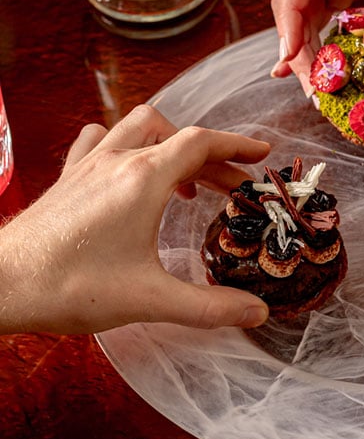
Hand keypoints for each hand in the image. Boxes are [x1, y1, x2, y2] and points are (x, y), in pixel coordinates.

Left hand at [0, 104, 270, 334]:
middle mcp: (118, 160)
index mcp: (144, 178)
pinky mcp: (67, 178)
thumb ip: (209, 306)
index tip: (263, 153)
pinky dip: (123, 144)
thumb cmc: (71, 287)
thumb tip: (256, 311)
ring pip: (137, 126)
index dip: (238, 144)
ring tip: (186, 174)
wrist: (2, 284)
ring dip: (169, 140)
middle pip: (176, 134)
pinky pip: (99, 140)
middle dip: (211, 153)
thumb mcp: (150, 299)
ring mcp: (88, 165)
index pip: (202, 143)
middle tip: (233, 184)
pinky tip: (126, 166)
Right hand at [270, 0, 363, 92]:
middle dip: (297, 51)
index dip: (289, 25)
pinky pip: (318, 17)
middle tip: (314, 92)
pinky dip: (319, 44)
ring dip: (306, 53)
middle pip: (290, 8)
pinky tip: (319, 74)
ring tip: (317, 92)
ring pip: (300, 17)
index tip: (291, 59)